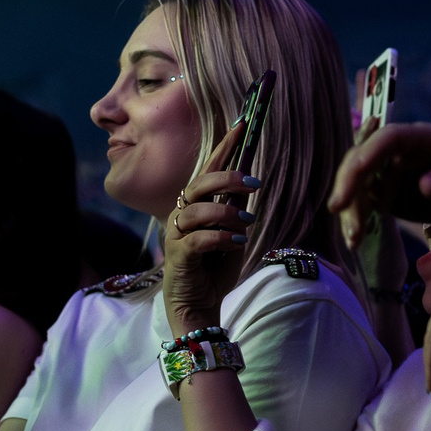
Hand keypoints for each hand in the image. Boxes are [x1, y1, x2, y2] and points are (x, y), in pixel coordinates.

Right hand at [162, 117, 257, 334]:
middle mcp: (182, 214)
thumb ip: (235, 208)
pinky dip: (220, 238)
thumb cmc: (213, 268)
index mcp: (196, 205)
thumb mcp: (232, 233)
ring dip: (227, 214)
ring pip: (197, 210)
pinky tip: (236, 242)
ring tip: (247, 224)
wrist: (198, 305)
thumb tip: (248, 182)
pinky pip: (197, 239)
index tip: (243, 125)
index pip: (209, 169)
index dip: (225, 146)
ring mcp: (176, 234)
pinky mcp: (178, 257)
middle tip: (254, 183)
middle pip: (199, 184)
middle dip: (227, 178)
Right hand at [329, 124, 430, 249]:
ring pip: (355, 182)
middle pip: (361, 157)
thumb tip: (425, 185)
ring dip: (350, 208)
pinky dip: (355, 218)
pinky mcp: (383, 192)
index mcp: (419, 138)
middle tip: (339, 209)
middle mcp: (397, 150)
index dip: (366, 154)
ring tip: (355, 238)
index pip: (386, 138)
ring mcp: (387, 171)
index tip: (353, 179)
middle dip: (348, 183)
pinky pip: (360, 202)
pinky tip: (355, 239)